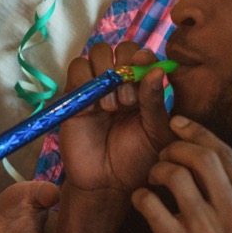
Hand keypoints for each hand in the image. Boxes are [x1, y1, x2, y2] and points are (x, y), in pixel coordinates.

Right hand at [59, 42, 172, 198]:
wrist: (108, 184)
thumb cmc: (138, 161)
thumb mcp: (157, 132)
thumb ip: (155, 101)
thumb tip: (157, 69)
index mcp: (144, 88)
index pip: (142, 55)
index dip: (143, 57)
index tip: (145, 70)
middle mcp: (120, 84)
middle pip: (119, 48)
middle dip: (124, 66)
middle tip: (129, 99)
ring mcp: (95, 88)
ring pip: (96, 54)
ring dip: (105, 74)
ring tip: (113, 106)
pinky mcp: (74, 96)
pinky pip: (76, 70)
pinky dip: (86, 81)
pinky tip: (95, 108)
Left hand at [133, 116, 231, 232]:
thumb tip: (208, 148)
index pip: (226, 155)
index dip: (197, 133)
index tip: (177, 123)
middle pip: (201, 158)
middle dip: (175, 148)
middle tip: (163, 155)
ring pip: (174, 175)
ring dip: (156, 170)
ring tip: (153, 180)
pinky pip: (149, 201)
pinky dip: (140, 196)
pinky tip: (142, 202)